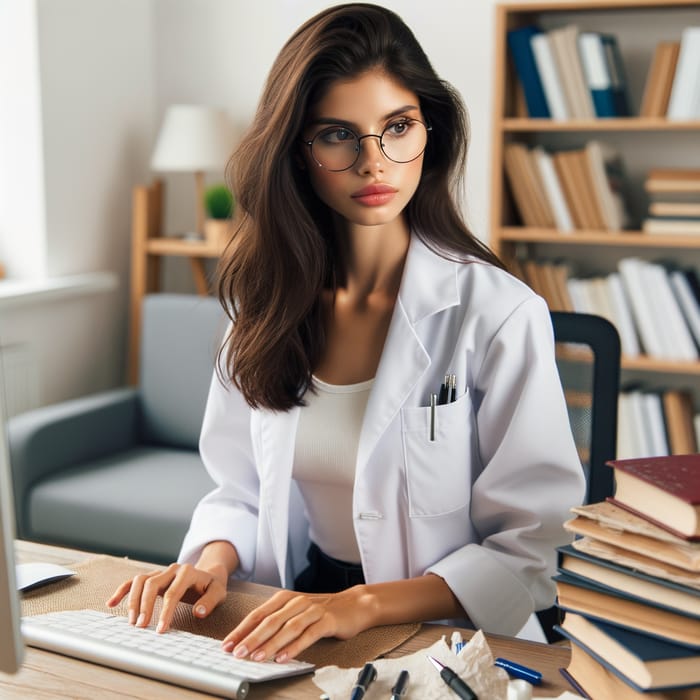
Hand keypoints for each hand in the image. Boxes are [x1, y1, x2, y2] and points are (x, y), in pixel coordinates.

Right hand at [106, 562, 226, 632]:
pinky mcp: (152, 576)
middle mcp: (172, 569)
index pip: (173, 592)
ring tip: (131, 622)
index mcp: (188, 572)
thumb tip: (199, 612)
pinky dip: (122, 591)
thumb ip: (210, 601)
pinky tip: (111, 603)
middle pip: (152, 585)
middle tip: (141, 627)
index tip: (160, 629)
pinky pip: (134, 581)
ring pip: (140, 581)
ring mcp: (161, 571)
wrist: (208, 574)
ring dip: (133, 601)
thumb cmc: (212, 586)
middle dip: (145, 606)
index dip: (165, 611)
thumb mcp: (219, 592)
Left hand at [221, 585, 373, 662]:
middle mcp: (296, 601)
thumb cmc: (321, 611)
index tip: (227, 645)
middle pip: (269, 621)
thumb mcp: (296, 612)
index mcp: (285, 598)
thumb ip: (276, 623)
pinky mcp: (327, 620)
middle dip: (251, 638)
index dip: (241, 630)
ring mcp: (312, 610)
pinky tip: (284, 657)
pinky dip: (294, 647)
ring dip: (270, 644)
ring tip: (257, 658)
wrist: (354, 604)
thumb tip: (251, 641)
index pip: (258, 614)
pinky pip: (308, 634)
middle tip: (237, 653)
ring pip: (287, 628)